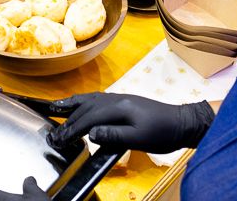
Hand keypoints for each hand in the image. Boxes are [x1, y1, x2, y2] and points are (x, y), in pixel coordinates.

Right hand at [49, 93, 214, 153]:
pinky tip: (80, 104)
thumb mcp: (140, 139)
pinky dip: (83, 102)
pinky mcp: (123, 101)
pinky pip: (96, 99)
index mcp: (119, 107)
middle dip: (68, 120)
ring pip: (89, 99)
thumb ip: (114, 135)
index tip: (60, 139)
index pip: (89, 117)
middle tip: (54, 133)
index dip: (73, 128)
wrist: (181, 122)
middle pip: (86, 107)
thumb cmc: (162, 133)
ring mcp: (119, 98)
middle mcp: (116, 99)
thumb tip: (91, 133)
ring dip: (72, 105)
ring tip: (55, 108)